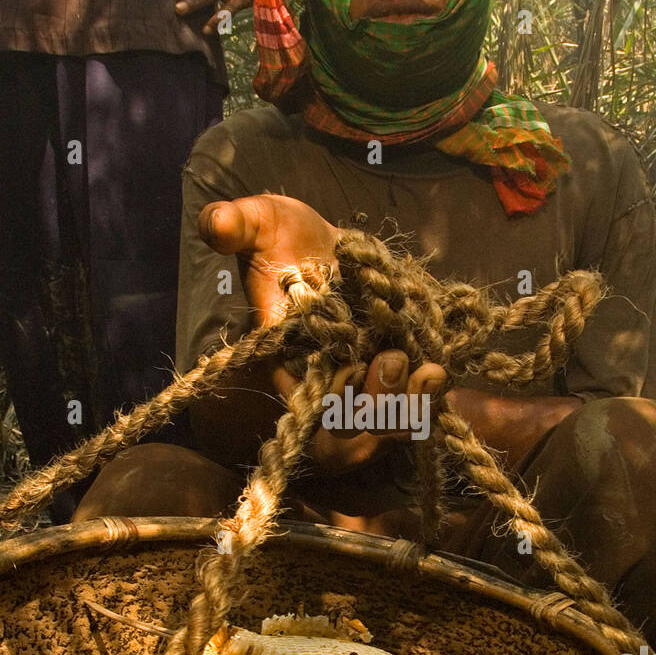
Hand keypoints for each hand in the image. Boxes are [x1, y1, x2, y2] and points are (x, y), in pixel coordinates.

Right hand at [197, 193, 445, 472]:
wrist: (326, 240)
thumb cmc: (285, 237)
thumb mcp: (261, 223)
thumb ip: (235, 225)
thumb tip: (216, 226)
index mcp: (291, 362)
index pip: (308, 407)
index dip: (330, 406)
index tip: (348, 374)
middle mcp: (330, 382)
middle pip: (353, 431)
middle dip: (378, 411)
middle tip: (393, 362)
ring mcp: (368, 381)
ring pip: (390, 425)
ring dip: (411, 408)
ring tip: (431, 373)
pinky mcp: (402, 369)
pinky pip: (417, 403)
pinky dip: (429, 397)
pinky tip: (439, 370)